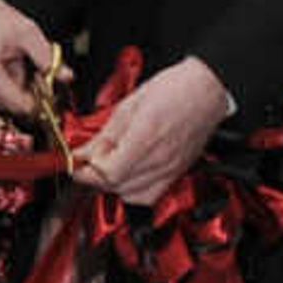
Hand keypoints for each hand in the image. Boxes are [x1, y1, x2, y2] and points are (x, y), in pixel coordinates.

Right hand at [0, 0, 61, 112]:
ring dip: (13, 89)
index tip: (48, 92)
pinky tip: (2, 69)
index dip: (39, 102)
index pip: (18, 105)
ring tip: (12, 64)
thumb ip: (48, 57)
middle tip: (30, 68)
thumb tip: (64, 75)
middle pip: (11, 105)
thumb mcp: (28, 32)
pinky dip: (2, 88)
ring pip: (2, 103)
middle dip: (25, 92)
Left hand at [75, 53, 229, 205]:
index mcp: (144, 140)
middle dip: (95, 177)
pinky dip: (135, 190)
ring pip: (133, 195)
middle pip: (117, 186)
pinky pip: (153, 194)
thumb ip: (104, 136)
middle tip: (88, 163)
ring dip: (114, 185)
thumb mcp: (128, 106)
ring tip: (108, 166)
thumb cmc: (175, 89)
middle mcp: (160, 160)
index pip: (106, 173)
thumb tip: (82, 152)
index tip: (75, 165)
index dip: (84, 172)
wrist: (208, 87)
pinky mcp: (180, 171)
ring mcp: (172, 169)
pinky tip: (128, 174)